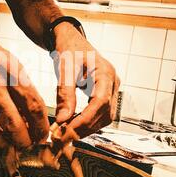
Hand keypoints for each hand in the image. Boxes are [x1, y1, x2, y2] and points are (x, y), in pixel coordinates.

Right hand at [0, 19, 48, 148]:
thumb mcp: (8, 59)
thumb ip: (20, 86)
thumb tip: (31, 116)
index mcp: (7, 67)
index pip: (31, 103)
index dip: (39, 125)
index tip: (41, 134)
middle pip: (11, 121)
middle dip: (22, 140)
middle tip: (24, 145)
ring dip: (0, 142)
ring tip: (6, 143)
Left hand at [53, 23, 119, 139]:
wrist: (71, 40)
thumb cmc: (69, 49)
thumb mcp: (65, 68)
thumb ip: (65, 93)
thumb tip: (63, 119)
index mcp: (105, 73)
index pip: (101, 102)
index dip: (85, 119)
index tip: (68, 129)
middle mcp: (112, 82)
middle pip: (105, 113)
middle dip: (85, 127)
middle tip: (63, 136)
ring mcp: (110, 89)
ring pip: (105, 117)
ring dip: (87, 128)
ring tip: (66, 133)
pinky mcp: (104, 94)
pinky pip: (101, 113)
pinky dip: (88, 122)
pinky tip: (72, 125)